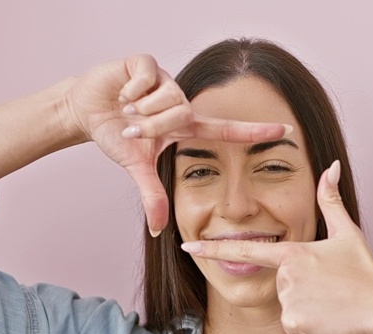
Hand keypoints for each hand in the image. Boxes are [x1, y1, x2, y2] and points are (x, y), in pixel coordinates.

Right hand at [62, 54, 290, 235]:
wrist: (87, 109)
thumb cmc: (117, 134)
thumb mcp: (137, 166)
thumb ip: (153, 195)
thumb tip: (158, 230)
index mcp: (186, 126)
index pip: (227, 130)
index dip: (255, 131)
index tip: (285, 130)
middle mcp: (181, 102)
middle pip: (181, 115)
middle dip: (153, 126)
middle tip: (132, 129)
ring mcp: (165, 81)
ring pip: (164, 97)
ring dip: (139, 109)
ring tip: (126, 109)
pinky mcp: (146, 63)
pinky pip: (147, 78)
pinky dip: (130, 90)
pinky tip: (121, 93)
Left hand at [180, 161, 372, 333]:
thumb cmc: (364, 269)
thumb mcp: (347, 232)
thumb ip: (330, 200)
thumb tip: (330, 166)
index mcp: (292, 252)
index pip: (245, 251)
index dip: (212, 249)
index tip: (187, 248)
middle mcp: (285, 274)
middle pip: (279, 284)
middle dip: (300, 288)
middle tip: (328, 288)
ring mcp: (287, 298)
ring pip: (286, 305)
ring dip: (306, 306)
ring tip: (330, 301)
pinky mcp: (293, 320)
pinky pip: (293, 324)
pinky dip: (309, 323)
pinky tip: (327, 316)